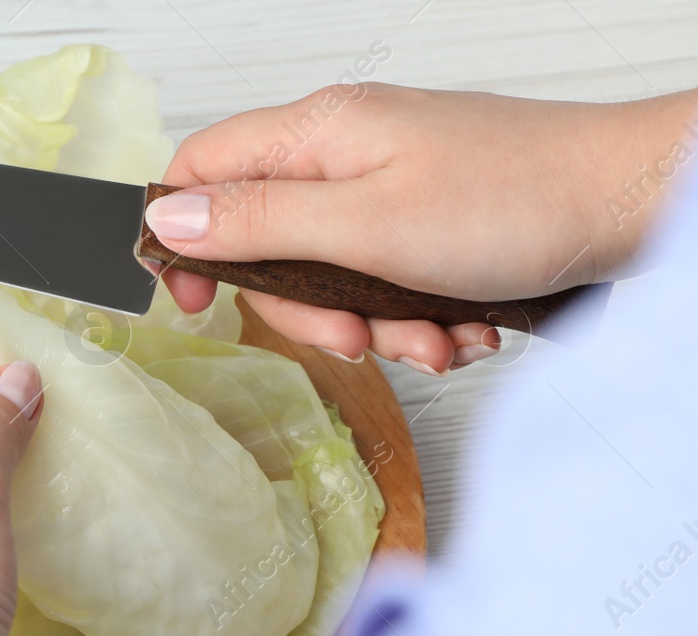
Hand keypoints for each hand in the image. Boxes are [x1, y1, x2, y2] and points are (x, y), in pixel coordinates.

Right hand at [149, 83, 696, 373]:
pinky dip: (414, 319)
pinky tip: (457, 326)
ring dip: (374, 325)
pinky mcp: (428, 226)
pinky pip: (385, 287)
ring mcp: (390, 190)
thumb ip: (257, 223)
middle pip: (266, 244)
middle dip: (308, 308)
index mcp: (318, 134)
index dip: (183, 238)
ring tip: (431, 334)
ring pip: (329, 277)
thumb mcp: (364, 224)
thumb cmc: (517, 198)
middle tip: (353, 332)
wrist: (634, 205)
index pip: (201, 170)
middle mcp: (346, 155)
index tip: (197, 301)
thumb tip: (166, 219)